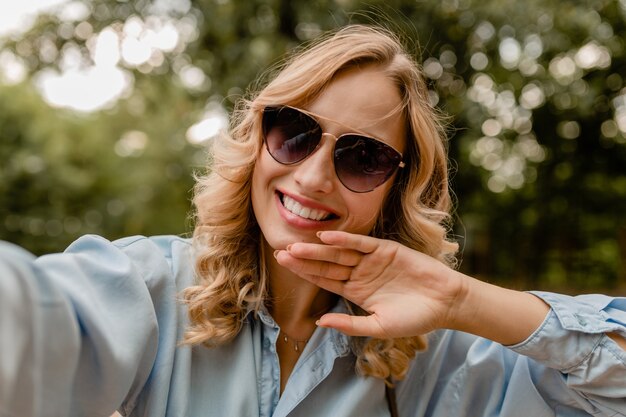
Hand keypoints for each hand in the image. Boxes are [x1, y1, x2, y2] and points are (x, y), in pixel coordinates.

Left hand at [274, 230, 466, 338]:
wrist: (445, 303)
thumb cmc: (414, 318)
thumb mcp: (379, 326)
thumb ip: (350, 324)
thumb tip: (320, 323)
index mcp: (355, 290)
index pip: (324, 280)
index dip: (304, 272)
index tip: (283, 264)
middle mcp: (360, 273)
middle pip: (326, 265)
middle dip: (303, 259)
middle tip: (280, 252)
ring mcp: (371, 261)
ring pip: (339, 254)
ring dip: (318, 250)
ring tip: (295, 246)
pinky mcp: (386, 250)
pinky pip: (361, 244)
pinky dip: (344, 241)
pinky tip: (326, 238)